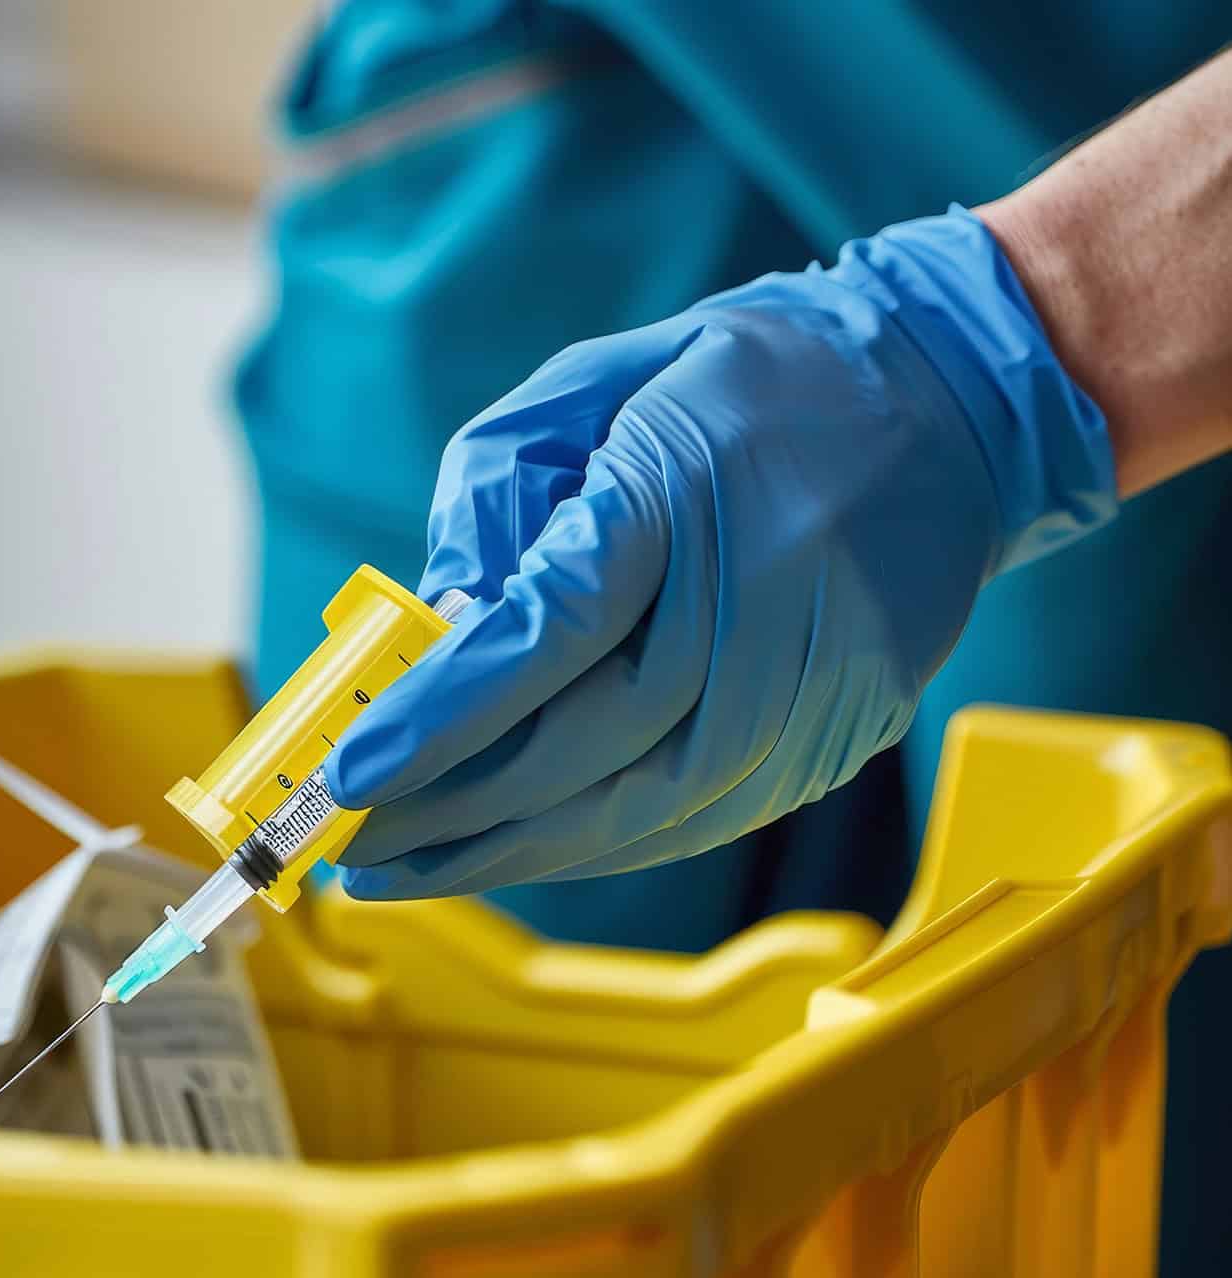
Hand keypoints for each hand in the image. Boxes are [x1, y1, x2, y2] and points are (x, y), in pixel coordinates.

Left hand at [324, 207, 1114, 898]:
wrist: (954, 406)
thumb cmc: (753, 380)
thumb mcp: (601, 381)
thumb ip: (501, 493)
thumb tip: (440, 621)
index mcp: (682, 492)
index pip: (544, 634)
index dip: (440, 720)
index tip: (349, 779)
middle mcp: (756, 603)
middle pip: (581, 747)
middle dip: (452, 813)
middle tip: (358, 848)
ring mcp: (813, 685)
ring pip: (639, 811)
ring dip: (514, 855)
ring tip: (420, 872)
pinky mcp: (839, 735)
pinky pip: (697, 821)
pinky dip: (599, 849)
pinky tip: (526, 854)